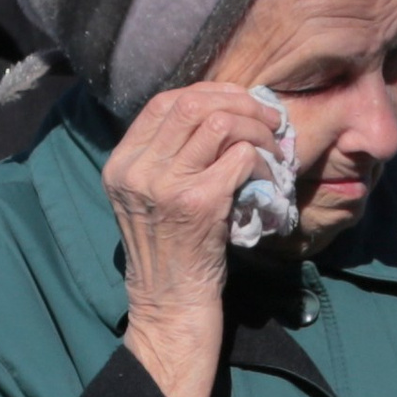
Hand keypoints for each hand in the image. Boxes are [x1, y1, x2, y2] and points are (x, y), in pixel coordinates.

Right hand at [102, 84, 284, 396]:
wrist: (171, 304)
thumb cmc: (172, 252)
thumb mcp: (152, 197)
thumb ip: (169, 157)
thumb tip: (217, 112)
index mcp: (122, 163)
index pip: (164, 103)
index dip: (209, 92)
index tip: (240, 101)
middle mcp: (138, 169)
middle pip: (192, 105)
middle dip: (240, 104)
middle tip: (269, 120)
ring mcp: (166, 185)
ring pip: (220, 123)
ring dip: (257, 130)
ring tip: (274, 147)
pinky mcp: (198, 203)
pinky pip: (240, 158)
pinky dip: (263, 162)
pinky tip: (270, 179)